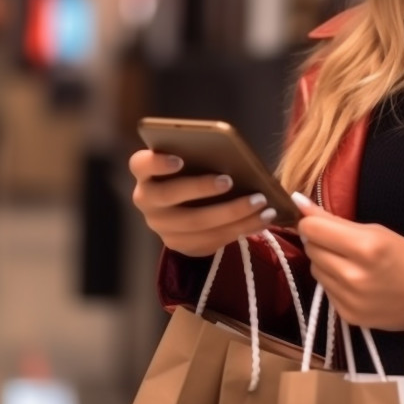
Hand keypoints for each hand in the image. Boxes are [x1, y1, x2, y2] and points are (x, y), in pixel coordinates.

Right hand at [129, 149, 276, 256]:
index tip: (180, 159)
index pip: (141, 165)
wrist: (187, 206)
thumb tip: (233, 157)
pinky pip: (210, 241)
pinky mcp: (180, 245)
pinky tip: (263, 218)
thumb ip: (201, 157)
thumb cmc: (194, 171)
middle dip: (201, 188)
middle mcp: (147, 201)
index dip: (157, 162)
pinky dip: (240, 229)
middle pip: (169, 195)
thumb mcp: (192, 161)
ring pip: (195, 224)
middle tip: (230, 180)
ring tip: (261, 202)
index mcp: (145, 173)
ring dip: (231, 213)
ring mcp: (161, 227)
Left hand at [292, 192, 403, 334]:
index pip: (312, 229)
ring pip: (314, 269)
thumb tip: (298, 202)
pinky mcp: (347, 316)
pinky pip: (326, 289)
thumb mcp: (376, 230)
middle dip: (319, 240)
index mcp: (365, 246)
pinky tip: (352, 280)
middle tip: (338, 241)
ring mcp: (349, 299)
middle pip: (311, 248)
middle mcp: (353, 275)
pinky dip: (333, 281)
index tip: (317, 220)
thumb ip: (334, 219)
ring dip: (325, 261)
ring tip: (348, 261)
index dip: (310, 221)